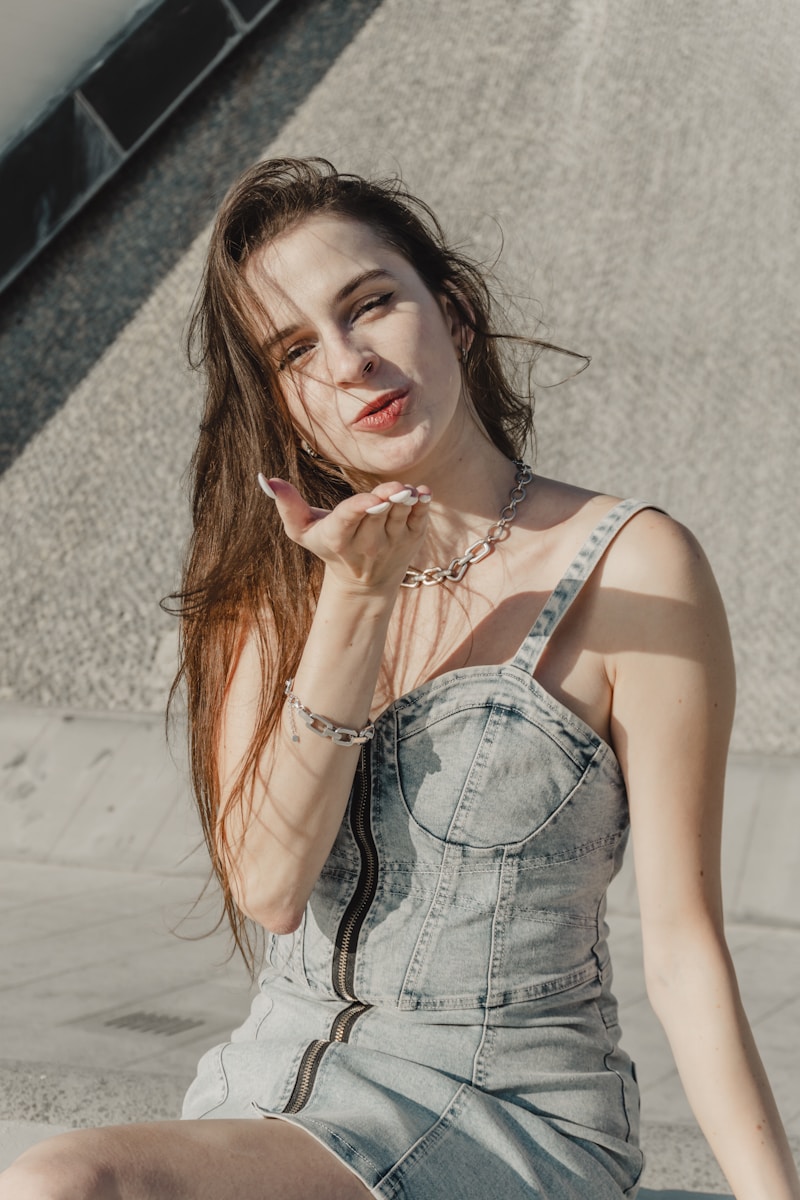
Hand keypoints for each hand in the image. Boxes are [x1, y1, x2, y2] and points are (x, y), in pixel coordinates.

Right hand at [257, 474, 431, 591]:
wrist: (363, 583)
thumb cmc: (329, 547)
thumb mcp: (302, 531)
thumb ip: (286, 505)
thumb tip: (265, 478)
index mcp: (339, 537)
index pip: (350, 518)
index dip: (361, 507)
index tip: (372, 499)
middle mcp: (367, 543)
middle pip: (378, 514)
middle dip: (387, 499)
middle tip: (395, 488)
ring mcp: (392, 542)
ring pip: (400, 516)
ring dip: (406, 502)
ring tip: (408, 490)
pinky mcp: (412, 539)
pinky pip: (419, 520)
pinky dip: (422, 506)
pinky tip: (422, 494)